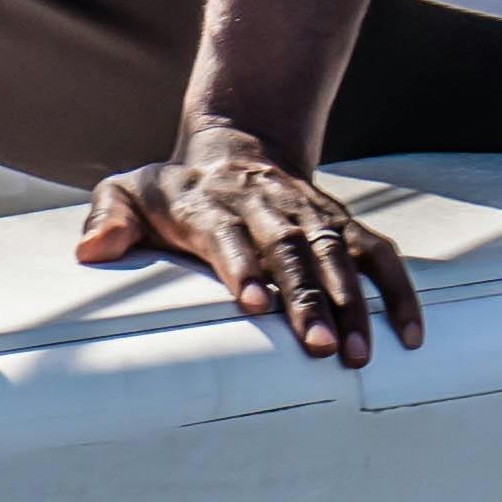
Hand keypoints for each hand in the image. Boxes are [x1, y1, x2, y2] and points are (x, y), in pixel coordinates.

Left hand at [76, 123, 425, 365]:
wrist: (234, 148)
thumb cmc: (175, 191)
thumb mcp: (129, 191)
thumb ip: (108, 217)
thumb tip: (92, 248)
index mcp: (211, 204)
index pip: (228, 234)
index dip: (243, 266)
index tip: (254, 304)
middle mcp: (266, 207)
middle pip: (290, 251)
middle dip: (307, 299)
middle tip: (318, 348)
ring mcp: (309, 215)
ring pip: (338, 255)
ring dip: (353, 304)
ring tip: (359, 353)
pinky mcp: (341, 225)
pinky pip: (379, 255)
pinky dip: (398, 292)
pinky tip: (408, 334)